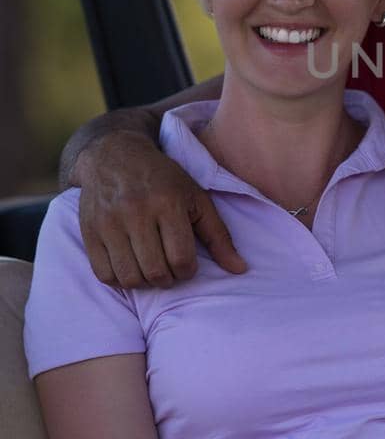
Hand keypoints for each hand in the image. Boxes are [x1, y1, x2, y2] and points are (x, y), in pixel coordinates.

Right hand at [77, 133, 246, 287]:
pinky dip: (120, 280)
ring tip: (151, 269)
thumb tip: (240, 270)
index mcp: (167, 202)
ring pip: (130, 277)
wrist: (113, 155)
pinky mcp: (89, 231)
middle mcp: (136, 212)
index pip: (181, 258)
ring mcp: (109, 222)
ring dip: (145, 282)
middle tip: (170, 270)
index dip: (188, 270)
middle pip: (156, 272)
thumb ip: (219, 235)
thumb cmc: (163, 179)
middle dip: (168, 279)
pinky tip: (131, 267)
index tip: (187, 263)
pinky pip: (105, 274)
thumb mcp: (196, 198)